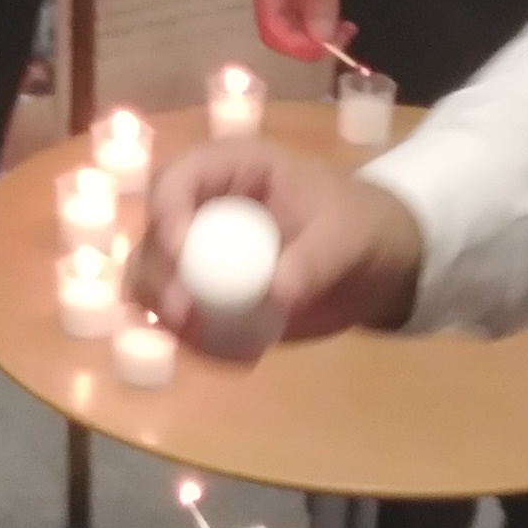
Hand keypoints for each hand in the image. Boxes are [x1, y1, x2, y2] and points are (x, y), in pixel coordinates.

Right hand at [135, 140, 422, 344]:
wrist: (376, 265)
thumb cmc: (361, 228)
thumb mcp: (348, 236)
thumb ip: (315, 260)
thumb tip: (278, 294)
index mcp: (233, 170)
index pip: (177, 177)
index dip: (166, 209)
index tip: (180, 250)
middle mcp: (203, 209)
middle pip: (152, 234)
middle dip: (156, 274)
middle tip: (182, 314)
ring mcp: (201, 256)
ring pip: (152, 279)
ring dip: (165, 312)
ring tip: (208, 341)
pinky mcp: (209, 298)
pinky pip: (182, 320)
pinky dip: (198, 341)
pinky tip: (245, 356)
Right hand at [250, 0, 372, 60]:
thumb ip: (320, 2)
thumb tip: (319, 38)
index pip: (271, 26)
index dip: (295, 43)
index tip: (325, 46)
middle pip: (281, 30)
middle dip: (307, 42)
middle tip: (340, 42)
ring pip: (298, 25)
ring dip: (319, 35)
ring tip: (346, 32)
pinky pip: (311, 14)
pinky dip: (326, 23)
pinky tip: (345, 24)